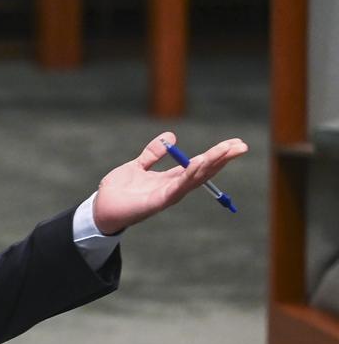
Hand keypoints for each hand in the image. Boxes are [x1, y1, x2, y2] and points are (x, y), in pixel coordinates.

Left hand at [93, 131, 247, 234]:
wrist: (101, 208)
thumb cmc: (118, 190)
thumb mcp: (136, 165)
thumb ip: (152, 153)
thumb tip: (171, 136)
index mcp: (169, 179)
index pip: (198, 164)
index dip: (216, 154)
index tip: (234, 143)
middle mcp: (173, 187)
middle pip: (203, 171)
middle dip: (223, 158)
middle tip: (242, 145)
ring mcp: (168, 195)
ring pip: (194, 177)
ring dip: (211, 163)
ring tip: (226, 150)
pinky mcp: (157, 201)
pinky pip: (177, 187)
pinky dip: (189, 175)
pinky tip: (199, 163)